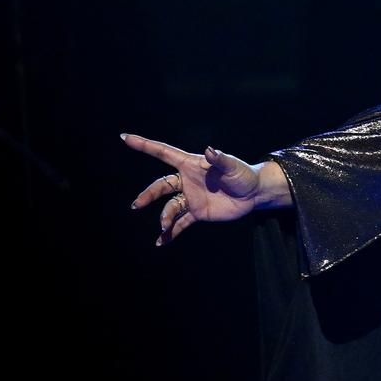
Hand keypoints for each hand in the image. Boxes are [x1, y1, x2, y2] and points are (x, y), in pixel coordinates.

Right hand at [122, 133, 262, 244]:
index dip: (145, 145)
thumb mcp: (232, 166)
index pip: (164, 153)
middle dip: (149, 194)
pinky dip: (171, 233)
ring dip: (165, 217)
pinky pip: (181, 223)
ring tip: (164, 226)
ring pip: (170, 207)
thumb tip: (210, 150)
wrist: (254, 194)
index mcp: (191, 165)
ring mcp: (191, 197)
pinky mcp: (198, 212)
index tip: (126, 138)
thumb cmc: (243, 174)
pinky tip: (161, 242)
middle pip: (161, 186)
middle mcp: (187, 181)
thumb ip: (220, 159)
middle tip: (138, 204)